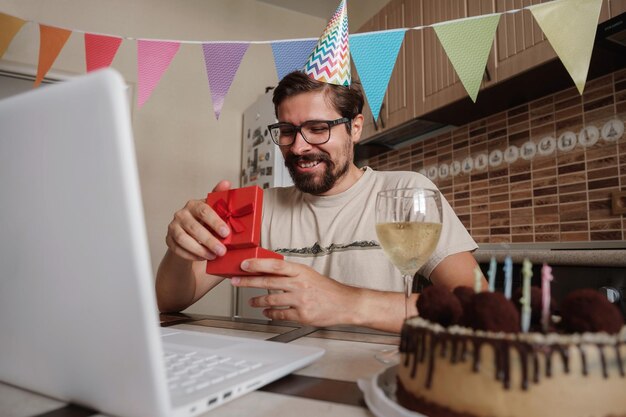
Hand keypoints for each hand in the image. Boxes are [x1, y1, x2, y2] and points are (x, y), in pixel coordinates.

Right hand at [165, 180, 231, 260]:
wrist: (192, 233)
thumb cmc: (206, 221)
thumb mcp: (215, 209)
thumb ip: (220, 197)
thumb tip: (226, 182)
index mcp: (194, 204)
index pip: (204, 211)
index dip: (215, 222)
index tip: (226, 233)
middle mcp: (181, 214)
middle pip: (194, 227)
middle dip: (209, 240)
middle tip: (222, 250)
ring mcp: (173, 227)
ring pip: (184, 239)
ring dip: (200, 250)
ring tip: (213, 256)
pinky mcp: (169, 240)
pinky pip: (178, 249)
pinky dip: (191, 255)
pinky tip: (202, 258)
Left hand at [231, 258, 358, 326]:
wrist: (345, 303)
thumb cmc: (327, 289)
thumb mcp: (309, 274)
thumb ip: (290, 273)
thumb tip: (268, 271)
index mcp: (301, 271)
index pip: (275, 264)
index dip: (257, 264)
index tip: (244, 264)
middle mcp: (299, 284)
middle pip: (268, 282)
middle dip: (248, 281)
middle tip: (235, 281)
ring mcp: (300, 300)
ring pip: (271, 300)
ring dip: (257, 301)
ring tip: (251, 301)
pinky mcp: (302, 315)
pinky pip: (280, 314)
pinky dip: (270, 314)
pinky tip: (266, 313)